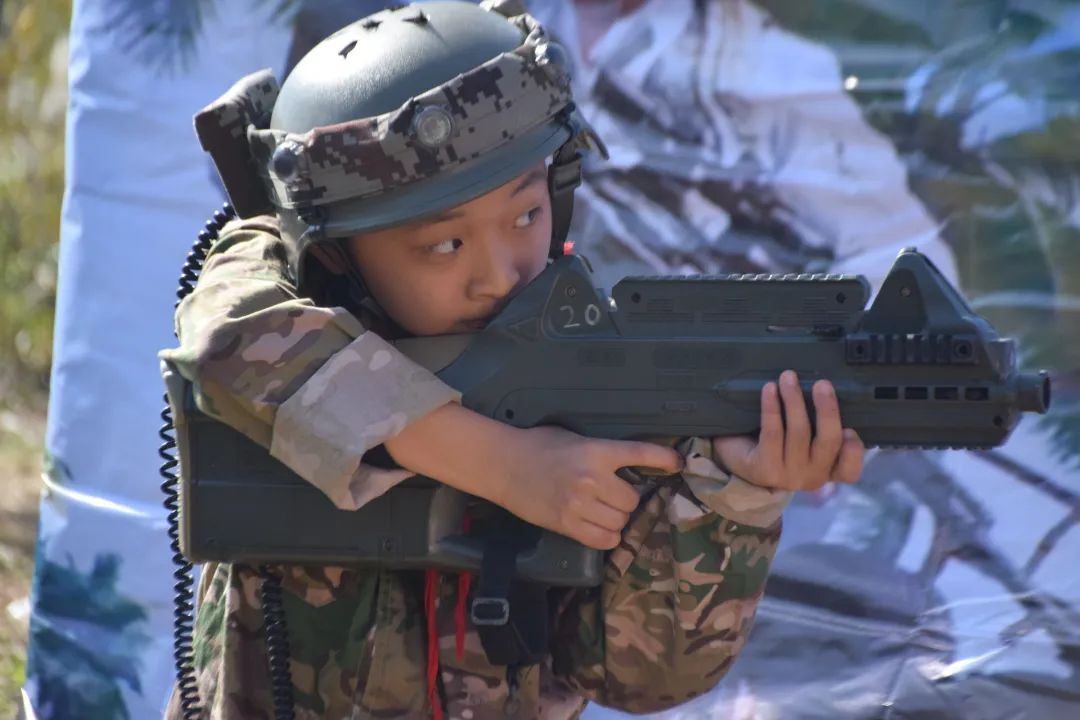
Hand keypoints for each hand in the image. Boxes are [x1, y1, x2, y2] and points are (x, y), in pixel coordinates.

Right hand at [491, 425, 683, 549]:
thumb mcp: (575, 438)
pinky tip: (597, 525)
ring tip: (600, 510)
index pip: (639, 453)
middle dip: (625, 499)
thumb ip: (601, 452)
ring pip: (620, 521)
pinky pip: (604, 540)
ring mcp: (579, 504)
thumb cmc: (538, 445)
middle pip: (631, 500)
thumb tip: (630, 465)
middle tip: (611, 494)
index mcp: (595, 450)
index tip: (678, 463)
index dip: (663, 458)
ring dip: (616, 518)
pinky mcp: (567, 524)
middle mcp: (591, 478)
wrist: (504, 465)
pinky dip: (606, 535)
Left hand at [712, 370, 863, 491]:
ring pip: (799, 433)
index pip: (850, 471)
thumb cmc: (779, 442)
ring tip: (788, 377)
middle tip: (822, 383)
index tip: (850, 429)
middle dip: (827, 410)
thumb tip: (829, 390)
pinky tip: (769, 389)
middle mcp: (812, 477)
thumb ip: (821, 425)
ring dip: (794, 400)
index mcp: (828, 470)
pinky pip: (772, 433)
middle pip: (828, 443)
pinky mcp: (764, 468)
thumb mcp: (805, 437)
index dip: (854, 452)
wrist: (736, 458)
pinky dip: (772, 407)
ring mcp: (788, 476)